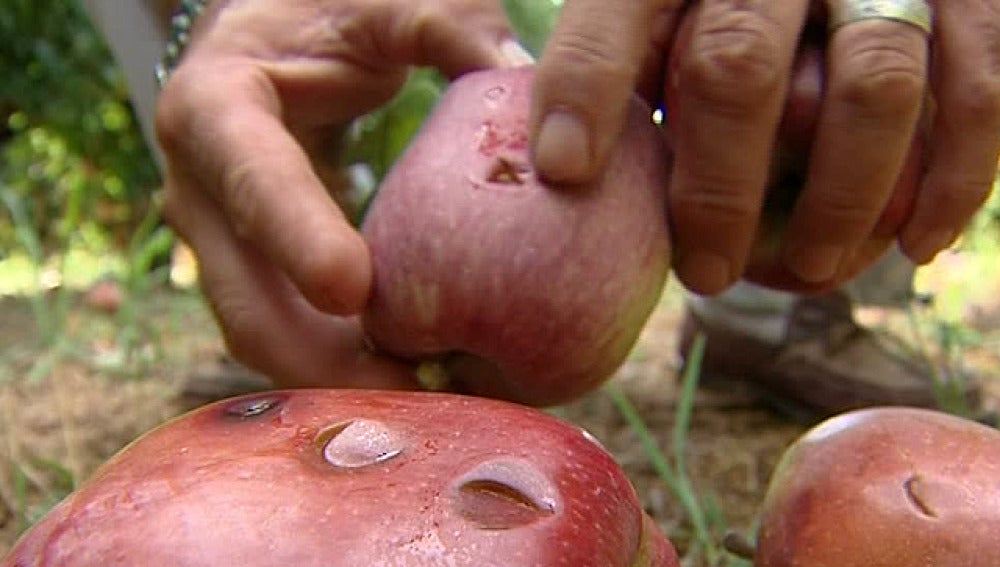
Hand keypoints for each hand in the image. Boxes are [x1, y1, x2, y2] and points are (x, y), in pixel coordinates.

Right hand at [155, 0, 526, 387]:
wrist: (268, 44)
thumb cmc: (323, 17)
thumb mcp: (373, 4)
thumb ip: (439, 21)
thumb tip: (519, 68)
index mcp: (216, 111)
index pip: (249, 179)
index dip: (294, 237)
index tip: (354, 290)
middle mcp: (203, 191)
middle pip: (245, 303)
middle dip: (323, 360)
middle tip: (416, 391)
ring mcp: (223, 244)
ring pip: (267, 340)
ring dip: (340, 382)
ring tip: (427, 406)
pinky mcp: (255, 273)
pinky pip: (292, 336)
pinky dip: (345, 367)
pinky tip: (413, 381)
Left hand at [530, 0, 999, 294]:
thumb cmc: (725, 3)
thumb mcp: (663, 11)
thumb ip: (618, 63)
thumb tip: (567, 168)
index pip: (614, 13)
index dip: (584, 90)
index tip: (565, 172)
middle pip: (737, 64)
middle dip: (718, 190)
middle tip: (707, 273)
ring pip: (873, 85)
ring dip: (839, 202)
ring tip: (806, 272)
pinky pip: (981, 91)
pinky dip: (953, 181)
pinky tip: (914, 244)